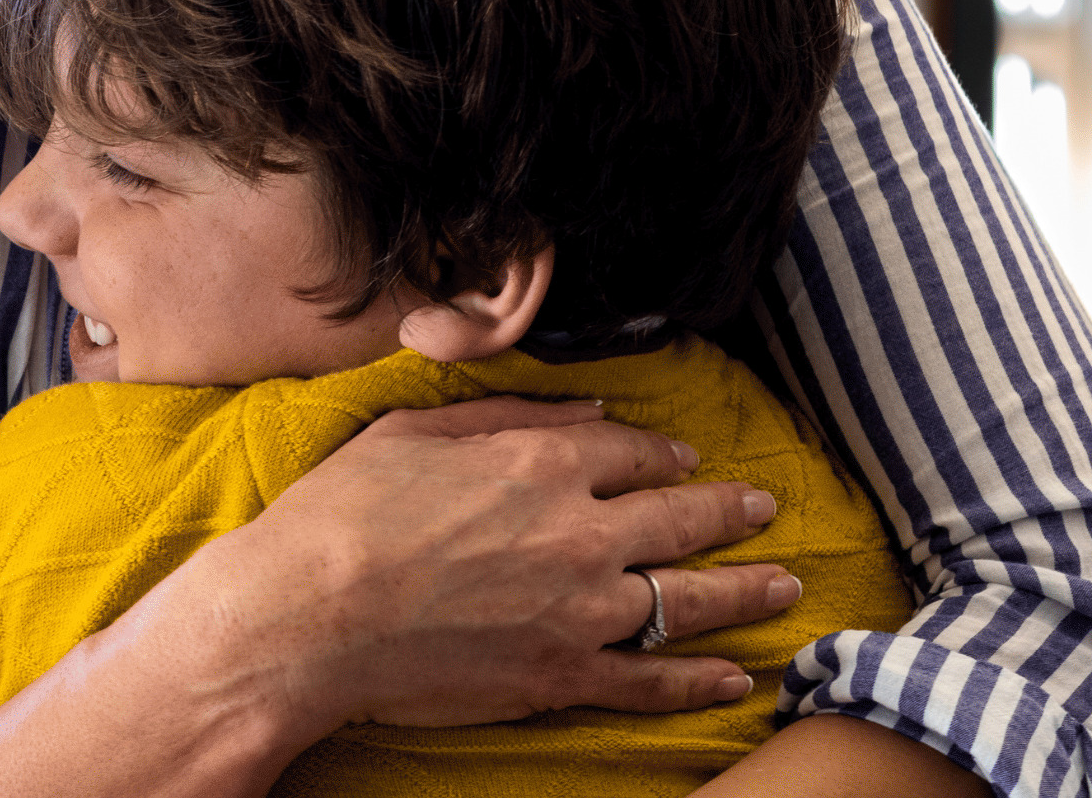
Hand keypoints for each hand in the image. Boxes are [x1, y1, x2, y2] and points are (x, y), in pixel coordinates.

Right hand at [172, 395, 803, 741]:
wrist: (309, 617)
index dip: (663, 452)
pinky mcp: (562, 677)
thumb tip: (590, 409)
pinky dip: (699, 680)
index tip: (685, 456)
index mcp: (541, 464)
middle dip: (730, 511)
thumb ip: (510, 416)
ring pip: (686, 598)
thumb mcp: (415, 431)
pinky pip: (652, 682)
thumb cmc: (342, 516)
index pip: (629, 451)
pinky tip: (732, 676)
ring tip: (782, 584)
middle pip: (681, 518)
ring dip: (743, 590)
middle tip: (764, 507)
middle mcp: (579, 532)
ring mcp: (580, 611)